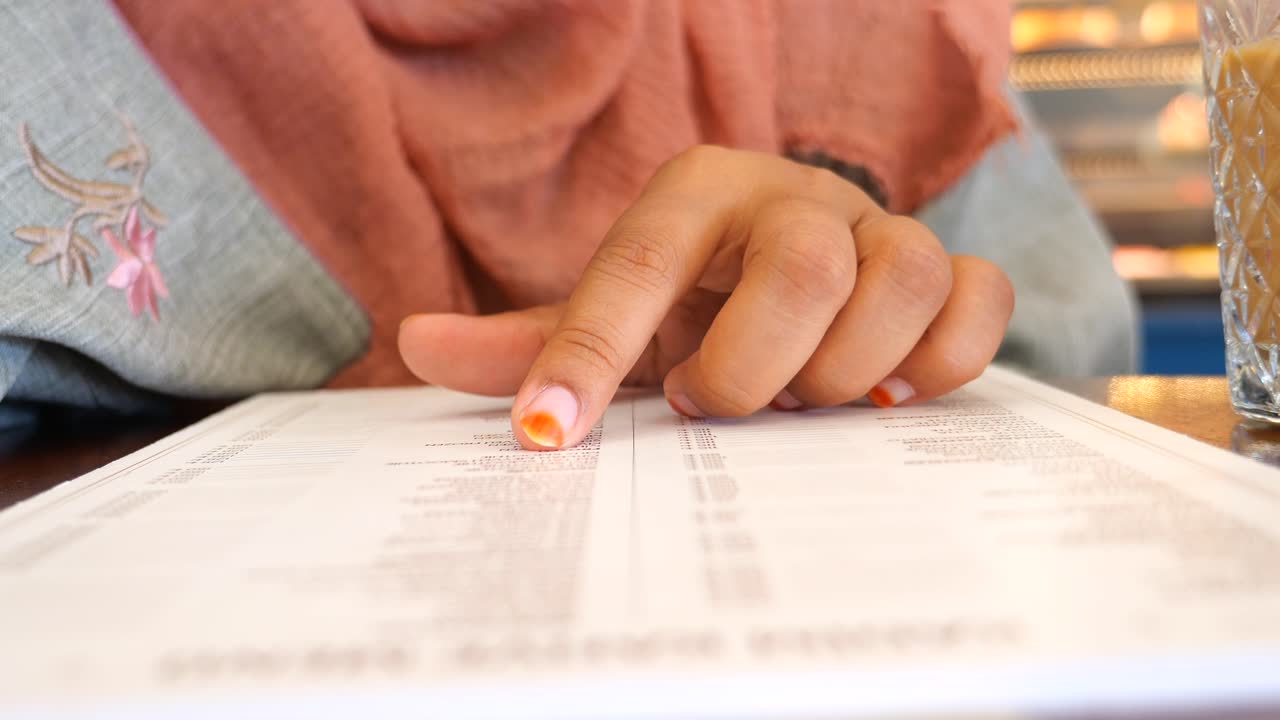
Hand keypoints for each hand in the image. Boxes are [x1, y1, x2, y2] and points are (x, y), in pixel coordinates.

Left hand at [399, 146, 1012, 449]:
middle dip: (754, 369)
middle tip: (712, 405)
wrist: (798, 260)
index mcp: (698, 194)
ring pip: (902, 280)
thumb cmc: (696, 297)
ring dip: (846, 372)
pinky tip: (887, 393)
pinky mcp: (951, 268)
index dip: (589, 353)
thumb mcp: (617, 315)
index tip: (548, 436)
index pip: (639, 264)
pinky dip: (943, 361)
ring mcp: (882, 227)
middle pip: (802, 269)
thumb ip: (535, 336)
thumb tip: (416, 344)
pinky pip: (979, 299)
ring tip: (802, 400)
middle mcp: (796, 197)